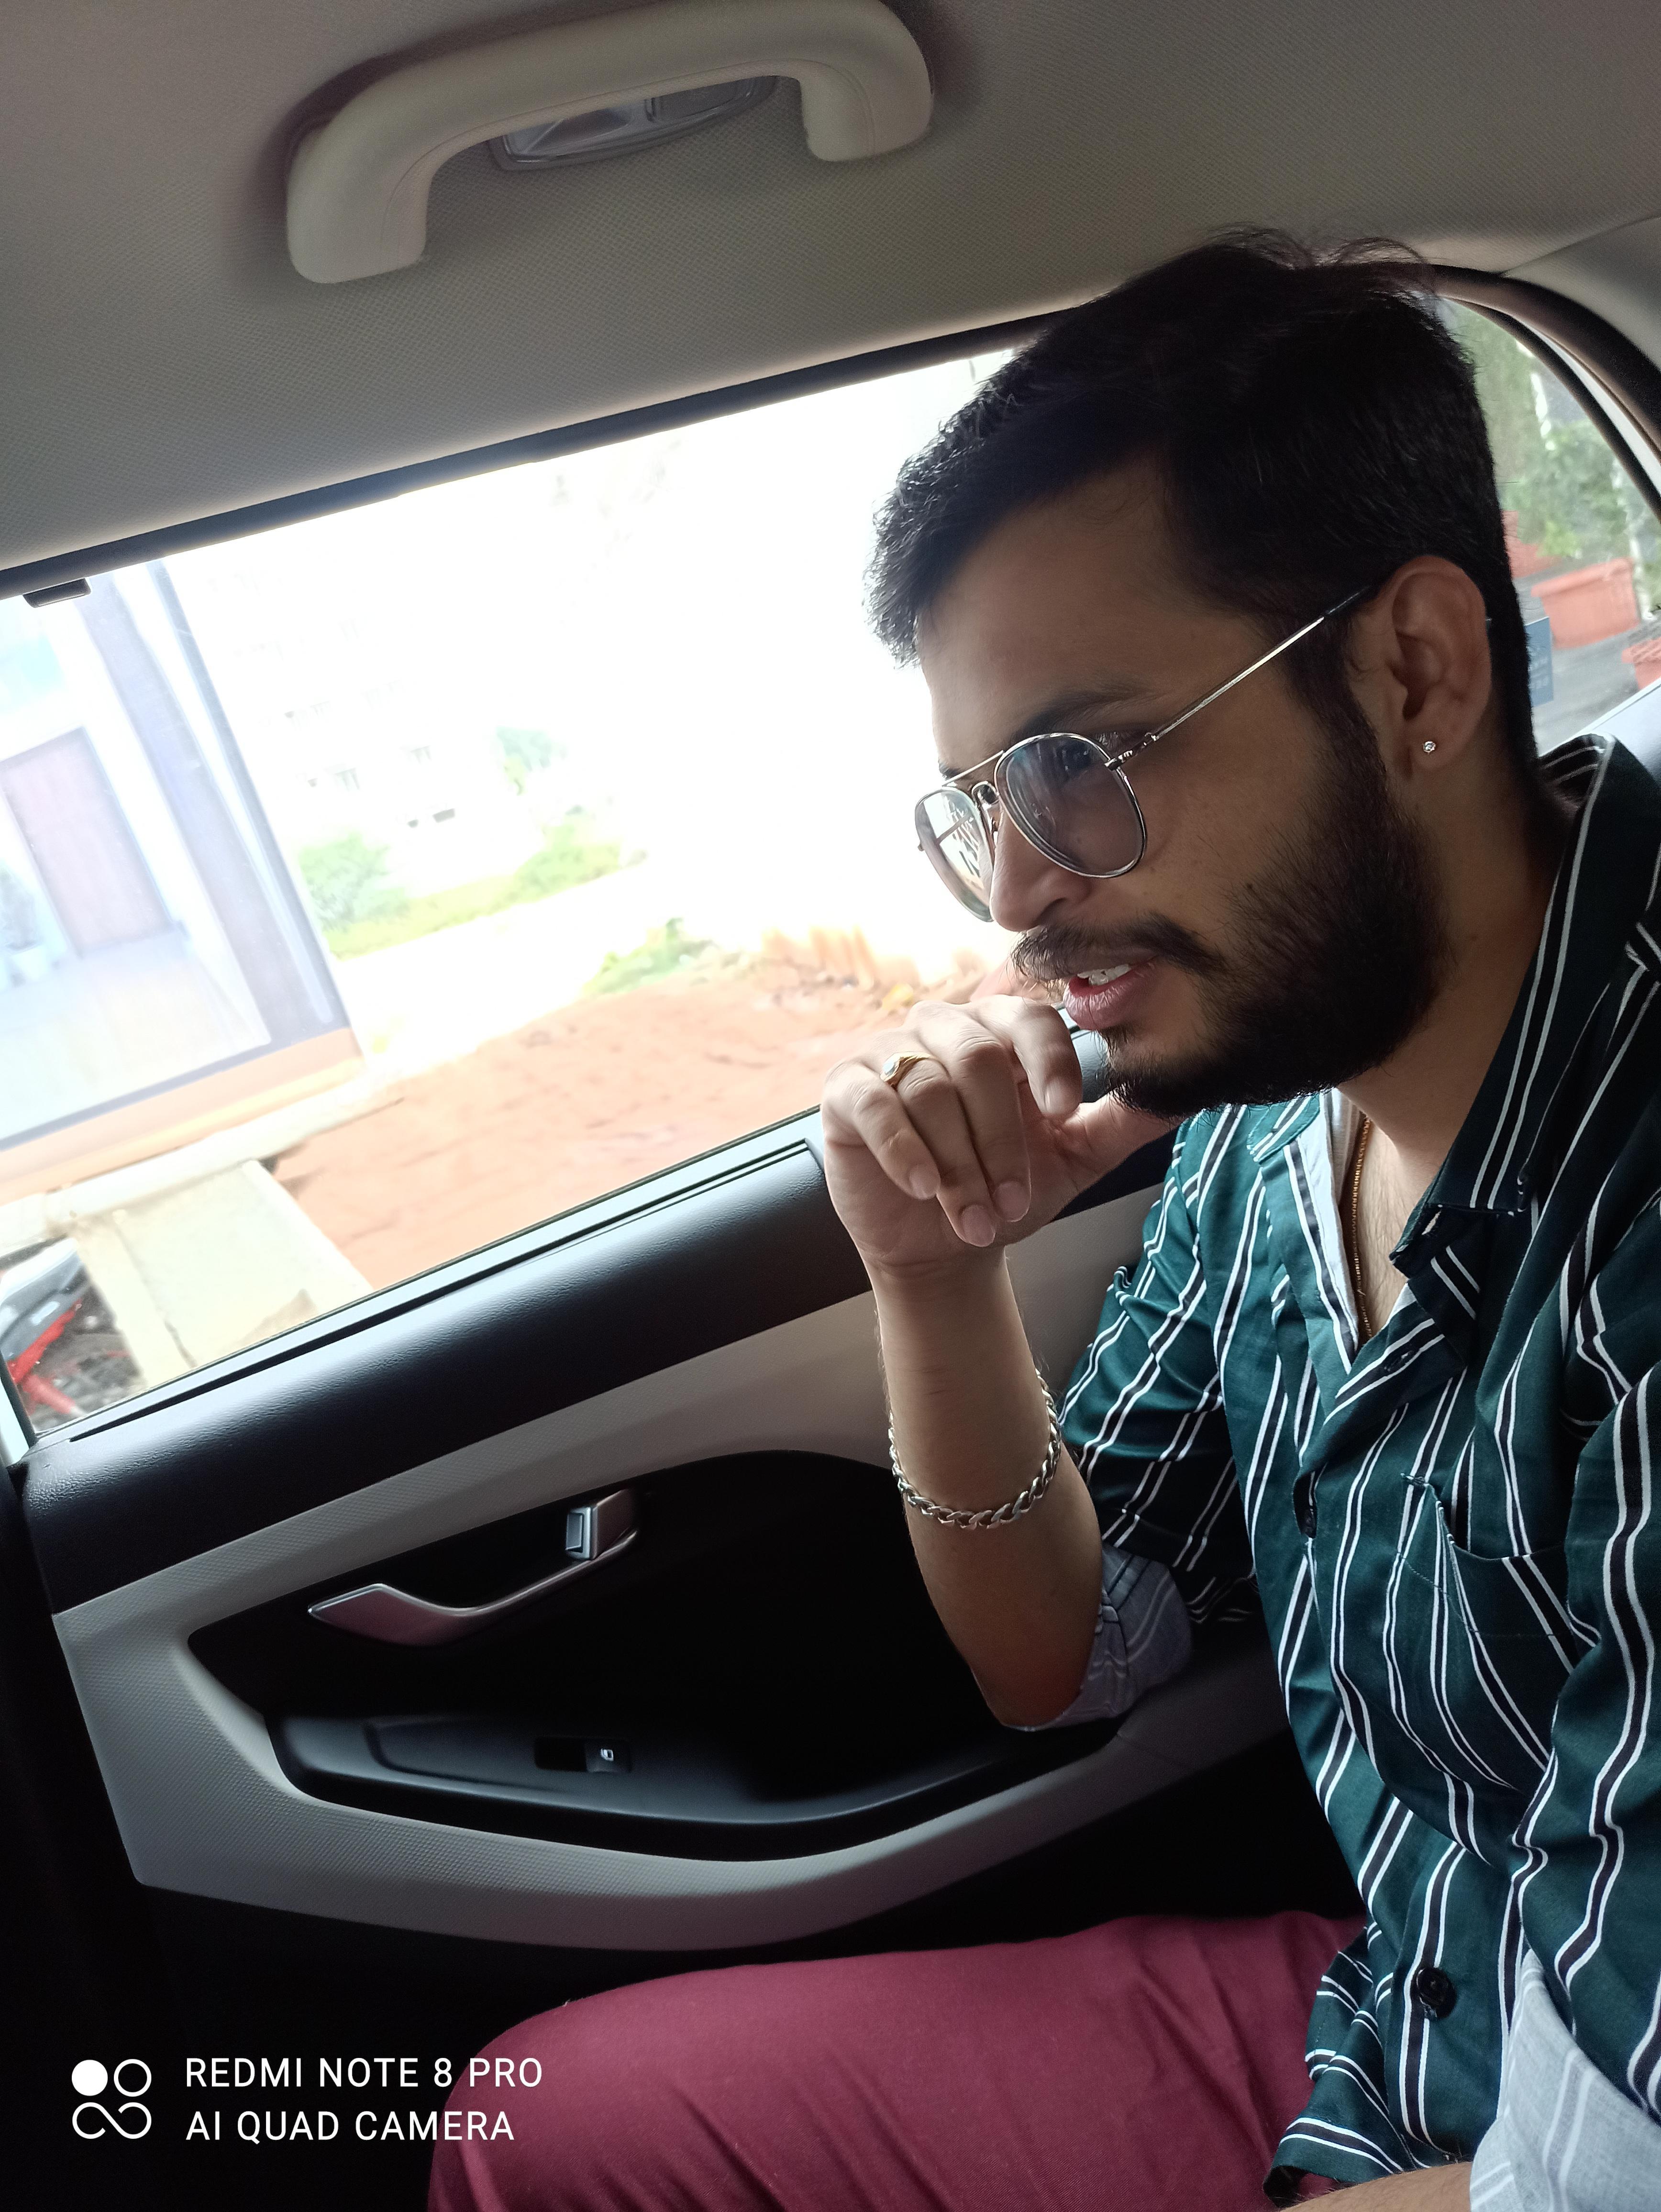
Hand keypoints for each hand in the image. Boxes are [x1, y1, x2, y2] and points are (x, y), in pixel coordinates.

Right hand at [819, 996, 1173, 1280]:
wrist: (943, 1247)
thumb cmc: (1006, 1190)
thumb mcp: (1075, 1158)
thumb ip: (1123, 1122)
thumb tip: (1185, 1091)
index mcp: (1001, 1034)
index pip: (1030, 1017)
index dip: (1051, 1060)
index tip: (1066, 1112)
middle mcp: (945, 1030)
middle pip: (978, 1060)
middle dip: (1000, 1141)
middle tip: (1011, 1202)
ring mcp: (890, 1054)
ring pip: (930, 1091)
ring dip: (959, 1165)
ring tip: (974, 1216)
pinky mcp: (845, 1090)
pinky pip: (875, 1103)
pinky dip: (904, 1149)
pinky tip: (923, 1186)